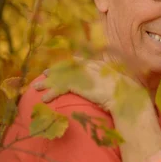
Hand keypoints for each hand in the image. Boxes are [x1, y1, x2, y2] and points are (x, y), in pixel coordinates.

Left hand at [33, 59, 147, 112]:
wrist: (124, 95)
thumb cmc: (124, 93)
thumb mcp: (116, 84)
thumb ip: (108, 82)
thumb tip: (107, 88)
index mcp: (98, 65)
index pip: (79, 62)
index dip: (68, 64)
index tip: (61, 66)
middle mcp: (89, 67)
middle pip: (67, 67)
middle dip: (55, 71)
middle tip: (45, 74)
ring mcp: (82, 75)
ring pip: (60, 77)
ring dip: (47, 83)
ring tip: (36, 87)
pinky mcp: (78, 84)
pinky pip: (60, 88)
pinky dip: (51, 93)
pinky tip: (44, 99)